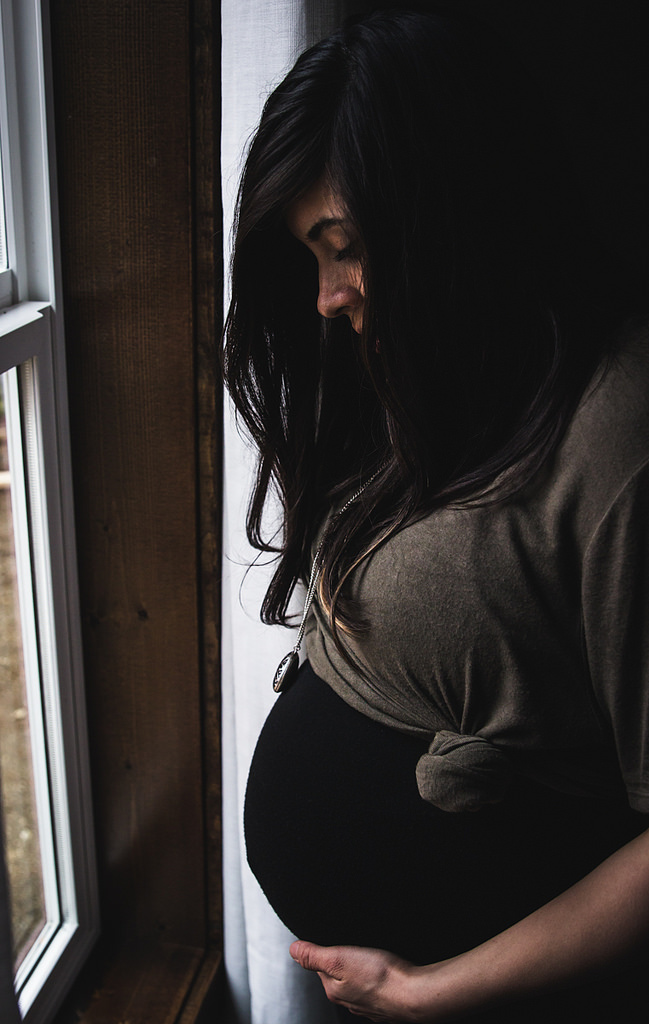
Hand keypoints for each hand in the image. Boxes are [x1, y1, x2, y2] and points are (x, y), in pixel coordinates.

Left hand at [289, 940, 419, 1021]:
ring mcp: (367, 1005)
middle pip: (339, 974)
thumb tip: (293, 950)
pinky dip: (377, 978)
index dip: (327, 949)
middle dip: (345, 958)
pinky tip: (384, 971)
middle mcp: (348, 1001)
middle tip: (357, 945)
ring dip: (362, 968)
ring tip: (372, 956)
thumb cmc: (381, 977)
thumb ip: (314, 956)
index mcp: (333, 989)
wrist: (415, 995)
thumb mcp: (340, 959)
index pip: (320, 966)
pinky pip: (375, 988)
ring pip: (357, 981)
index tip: (337, 939)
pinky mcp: (385, 1004)